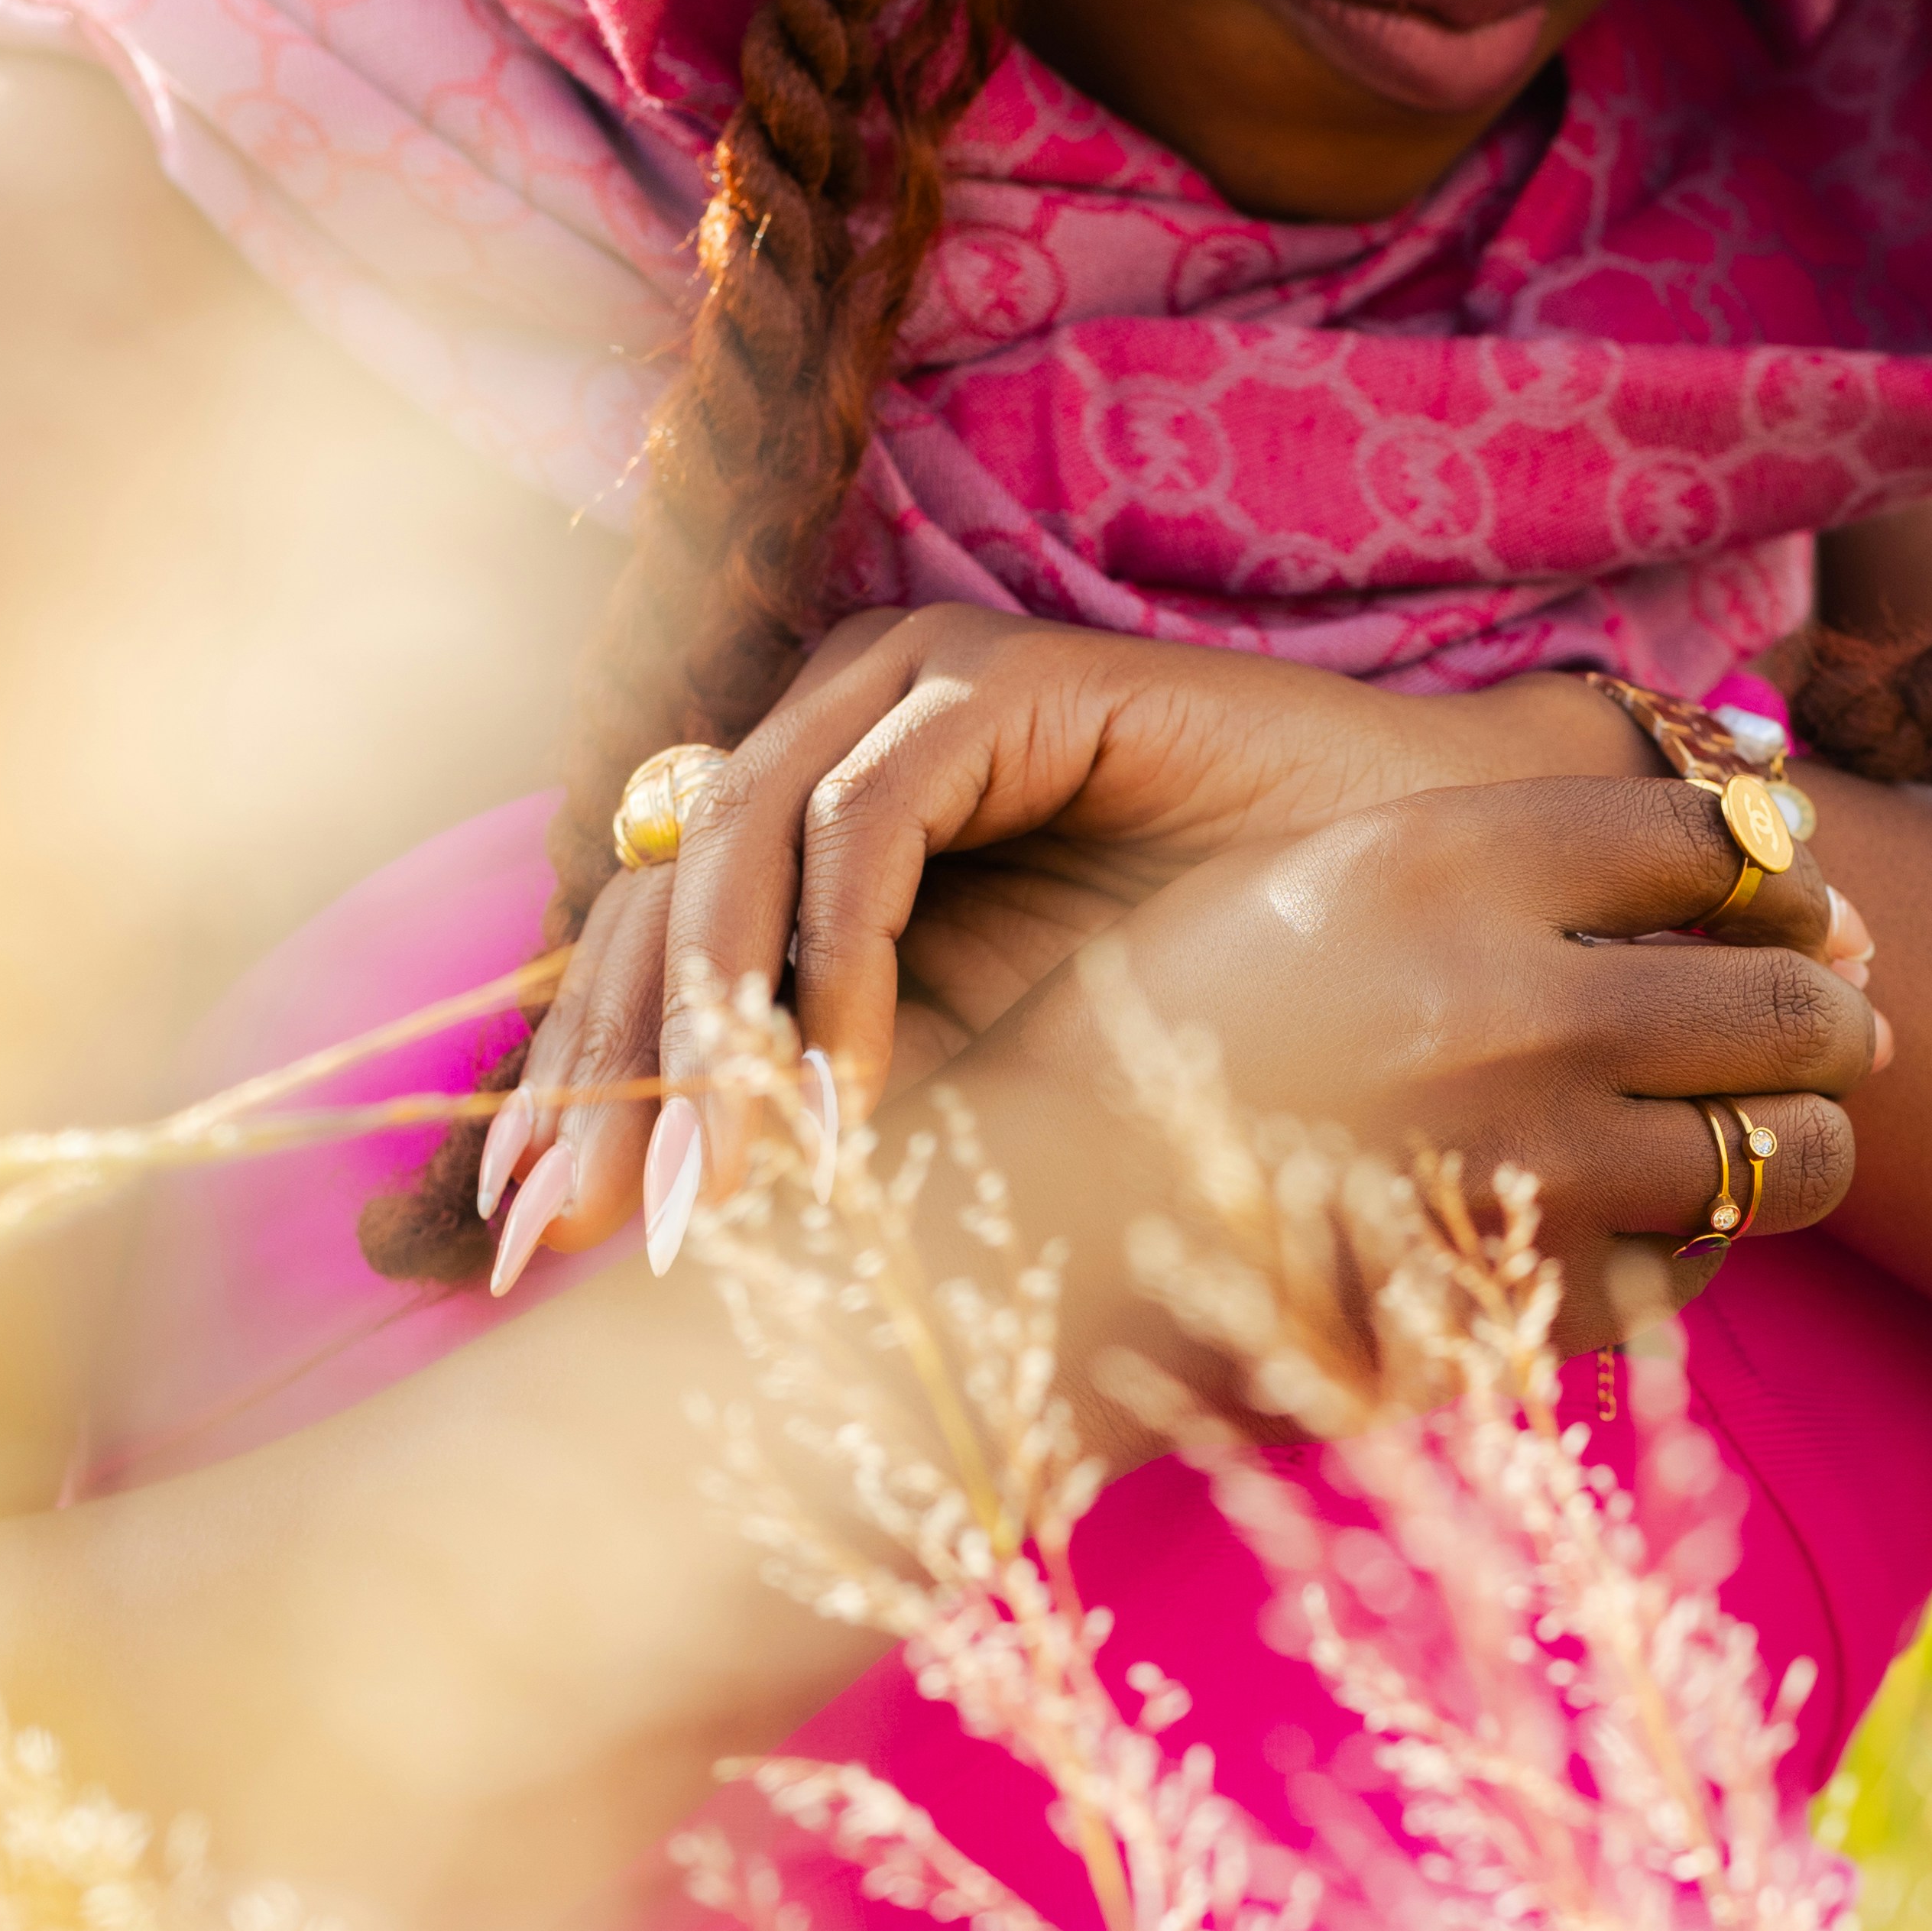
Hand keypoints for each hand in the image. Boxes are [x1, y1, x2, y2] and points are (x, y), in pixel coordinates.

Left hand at [481, 611, 1650, 1282]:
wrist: (1414, 931)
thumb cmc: (1210, 1025)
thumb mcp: (977, 1094)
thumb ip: (835, 1128)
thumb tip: (663, 1250)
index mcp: (802, 830)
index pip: (631, 949)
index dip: (564, 1090)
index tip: (517, 1246)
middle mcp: (830, 738)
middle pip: (646, 897)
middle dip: (601, 1080)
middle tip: (572, 1239)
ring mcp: (910, 691)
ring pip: (729, 849)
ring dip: (714, 1037)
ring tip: (719, 1197)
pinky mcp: (1001, 680)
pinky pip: (868, 820)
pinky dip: (840, 963)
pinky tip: (849, 1101)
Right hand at [982, 748, 1879, 1368]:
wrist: (1026, 1236)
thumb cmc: (1141, 1050)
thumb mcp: (1294, 889)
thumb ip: (1471, 867)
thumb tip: (1672, 856)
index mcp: (1450, 860)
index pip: (1714, 838)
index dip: (1783, 870)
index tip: (1796, 897)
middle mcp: (1519, 999)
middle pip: (1787, 1001)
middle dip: (1836, 1020)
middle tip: (1848, 1033)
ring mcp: (1535, 1161)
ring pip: (1780, 1155)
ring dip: (1805, 1147)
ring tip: (1793, 1143)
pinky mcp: (1529, 1301)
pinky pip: (1687, 1274)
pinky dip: (1691, 1255)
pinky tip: (1656, 1237)